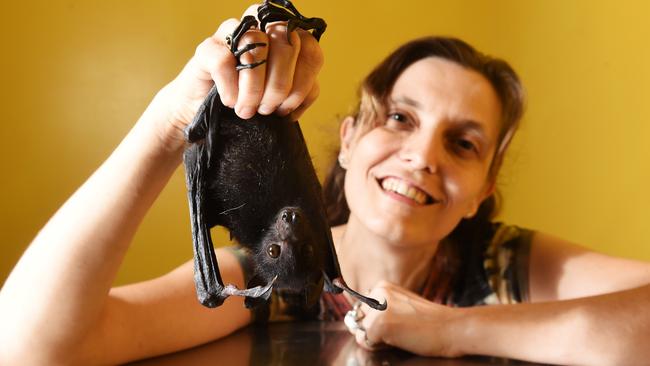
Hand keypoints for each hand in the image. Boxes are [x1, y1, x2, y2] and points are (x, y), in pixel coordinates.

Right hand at [156, 4, 323, 146]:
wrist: (203, 113)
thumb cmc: (246, 103)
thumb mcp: (280, 99)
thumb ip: (299, 90)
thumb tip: (306, 91)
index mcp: (286, 39)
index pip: (310, 50)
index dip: (303, 83)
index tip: (287, 108)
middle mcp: (262, 28)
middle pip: (286, 44)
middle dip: (279, 87)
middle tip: (266, 110)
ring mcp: (233, 33)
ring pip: (255, 46)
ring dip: (254, 89)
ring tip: (247, 110)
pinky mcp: (207, 47)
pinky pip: (225, 61)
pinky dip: (231, 88)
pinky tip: (230, 102)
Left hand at [347, 281, 461, 357]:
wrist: (451, 328)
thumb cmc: (429, 322)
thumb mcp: (401, 306)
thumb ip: (379, 310)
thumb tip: (352, 323)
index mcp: (382, 286)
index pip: (362, 309)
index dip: (376, 321)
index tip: (399, 321)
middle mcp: (377, 293)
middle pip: (358, 319)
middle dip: (373, 330)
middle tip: (400, 330)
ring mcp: (377, 308)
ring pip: (359, 331)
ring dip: (376, 339)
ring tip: (400, 335)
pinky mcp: (378, 324)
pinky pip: (365, 342)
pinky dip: (379, 347)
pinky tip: (399, 340)